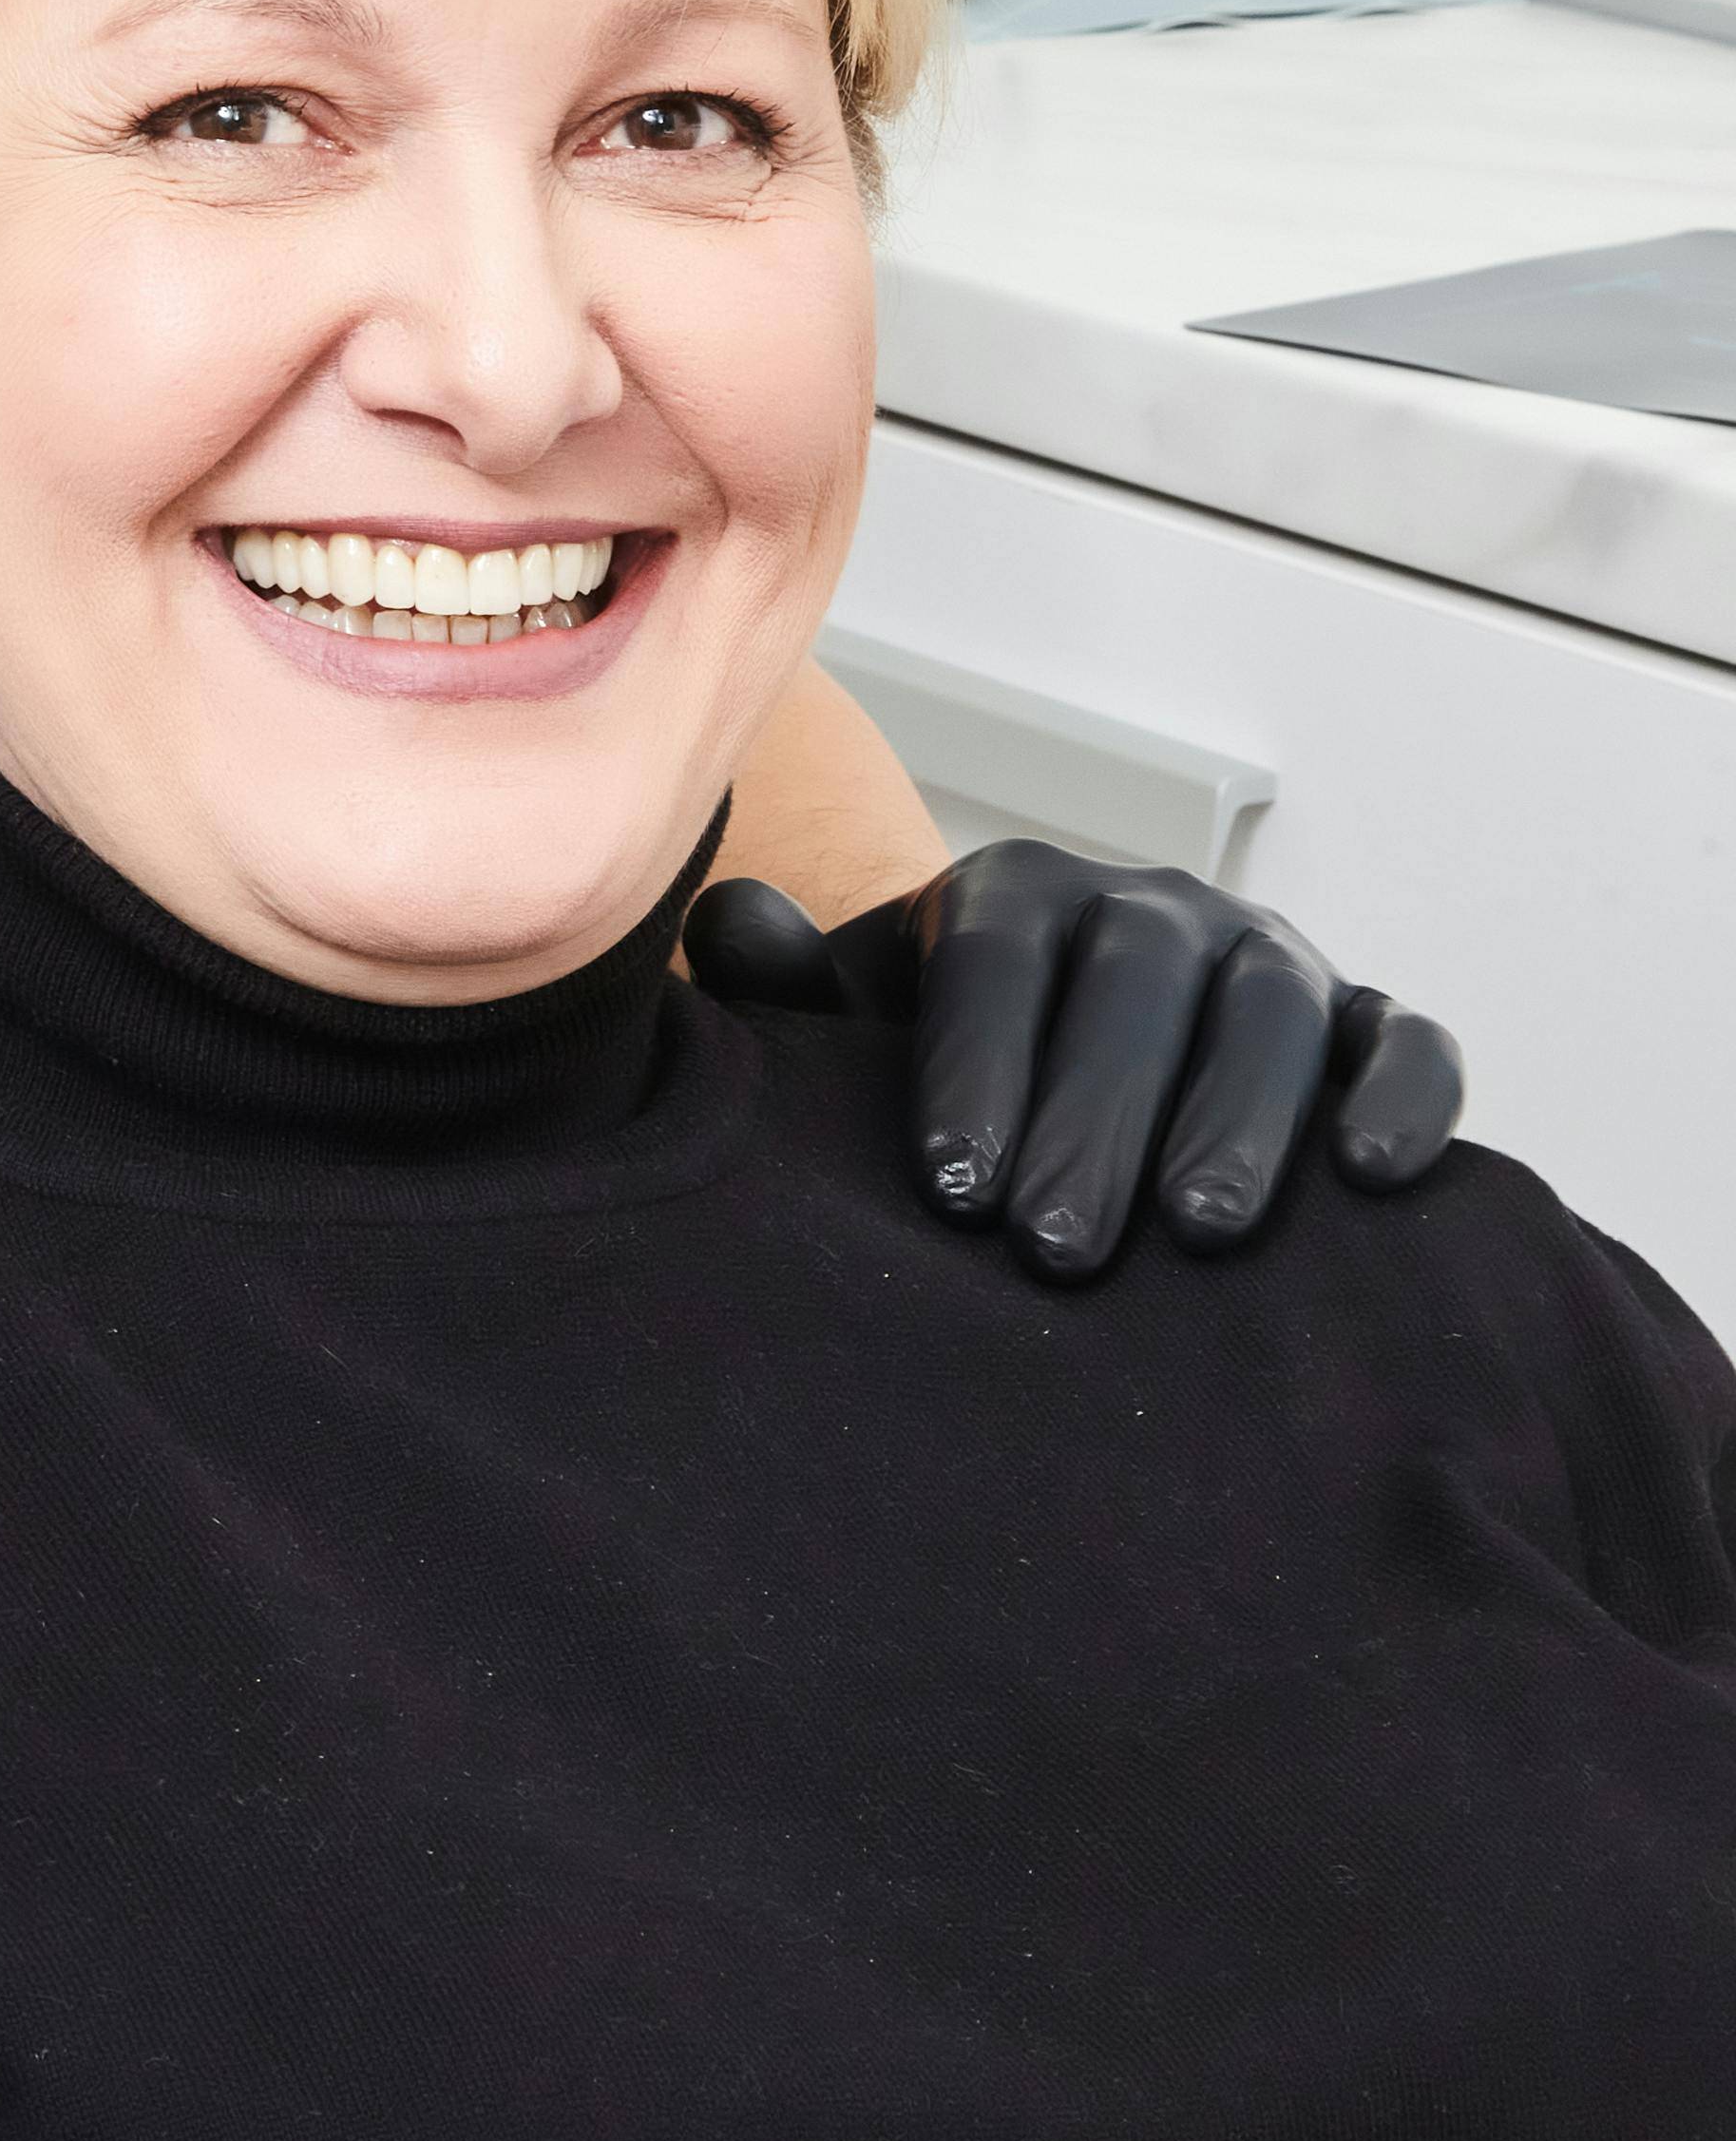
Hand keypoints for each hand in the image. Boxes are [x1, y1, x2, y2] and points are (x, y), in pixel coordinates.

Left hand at [682, 839, 1461, 1283]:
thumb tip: (731, 924)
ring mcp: (1267, 960)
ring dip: (1242, 1111)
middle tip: (1054, 1245)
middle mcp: (1150, 911)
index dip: (979, 1063)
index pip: (1000, 952)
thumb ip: (788, 991)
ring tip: (1198, 1229)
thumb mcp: (853, 1043)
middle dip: (1097, 1113)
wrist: (1055, 1104)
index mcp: (1016, 895)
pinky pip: (1407, 1038)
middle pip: (1137, 980)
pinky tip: (1369, 1174)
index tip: (953, 1188)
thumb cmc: (947, 1088)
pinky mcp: (1367, 1025)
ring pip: (1274, 1004)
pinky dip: (1404, 1092)